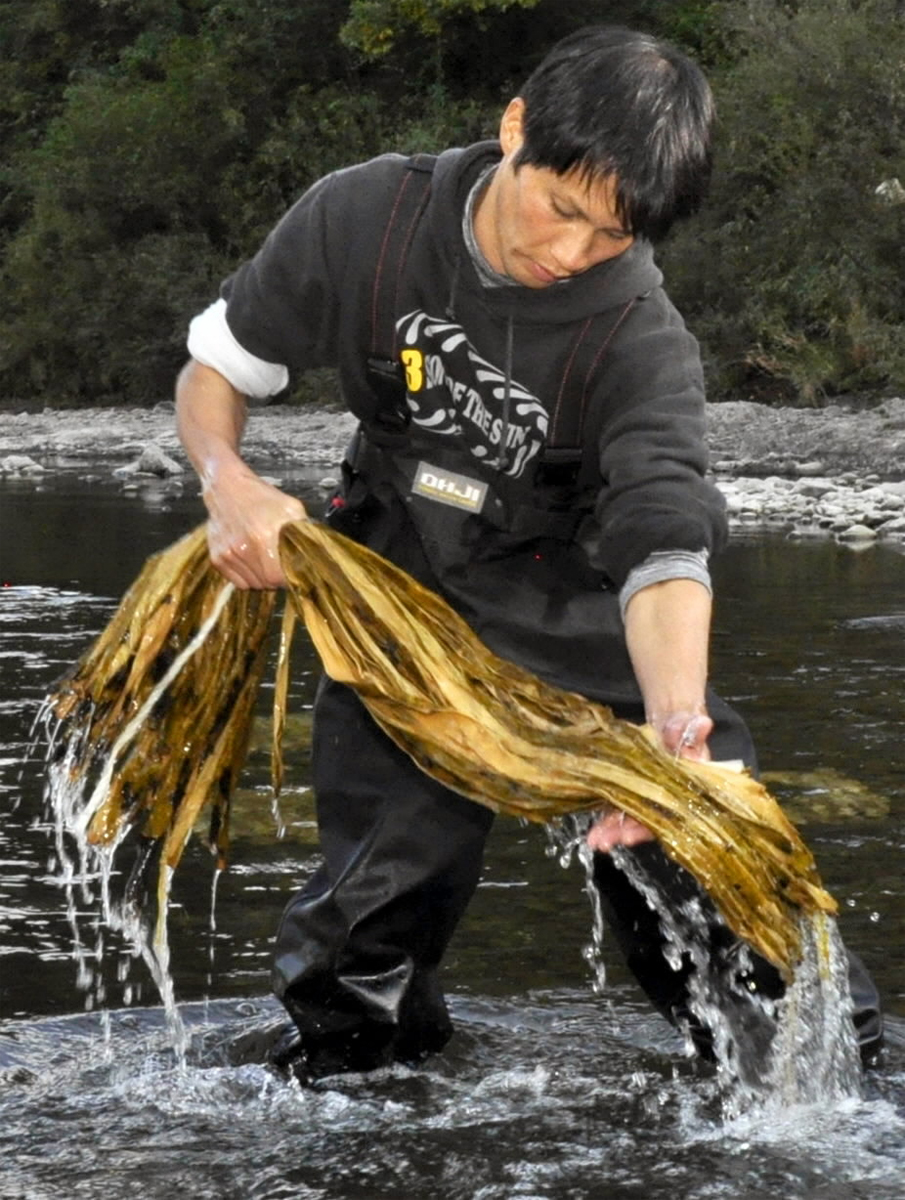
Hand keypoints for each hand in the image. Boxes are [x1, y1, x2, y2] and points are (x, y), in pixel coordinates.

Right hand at [203, 468, 306, 588]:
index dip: (288, 579)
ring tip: (265, 561)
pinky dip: (247, 578)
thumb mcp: (290, 507)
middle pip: (266, 583)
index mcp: (263, 537)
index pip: (278, 577)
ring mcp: (228, 555)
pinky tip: (251, 562)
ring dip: (262, 578)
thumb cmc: (261, 497)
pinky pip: (237, 582)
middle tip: (280, 565)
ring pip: (252, 585)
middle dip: (277, 579)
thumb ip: (304, 531)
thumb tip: (316, 554)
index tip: (293, 573)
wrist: (226, 488)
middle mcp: (243, 549)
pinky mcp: (217, 558)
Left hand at [586, 709, 712, 853]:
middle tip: (606, 842)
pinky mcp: (634, 795)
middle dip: (627, 832)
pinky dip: (607, 823)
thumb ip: (690, 730)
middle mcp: (670, 798)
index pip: (672, 811)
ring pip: (633, 819)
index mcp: (689, 785)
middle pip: (650, 820)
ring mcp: (651, 798)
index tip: (631, 833)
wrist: (671, 726)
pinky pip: (621, 811)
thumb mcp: (686, 725)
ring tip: (595, 841)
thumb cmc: (683, 727)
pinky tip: (594, 834)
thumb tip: (702, 724)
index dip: (653, 825)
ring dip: (614, 832)